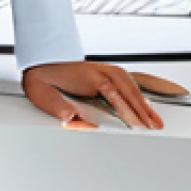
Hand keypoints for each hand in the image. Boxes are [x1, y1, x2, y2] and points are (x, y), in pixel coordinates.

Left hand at [21, 61, 186, 130]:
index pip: (110, 90)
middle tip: (153, 126)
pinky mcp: (100, 72)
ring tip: (154, 119)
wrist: (35, 64)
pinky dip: (136, 92)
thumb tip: (71, 117)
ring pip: (126, 82)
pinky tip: (143, 103)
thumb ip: (57, 106)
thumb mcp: (42, 95)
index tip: (136, 123)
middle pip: (123, 85)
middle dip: (140, 106)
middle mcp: (93, 70)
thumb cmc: (39, 81)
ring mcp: (98, 69)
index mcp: (81, 76)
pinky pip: (123, 80)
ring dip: (141, 100)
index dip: (124, 107)